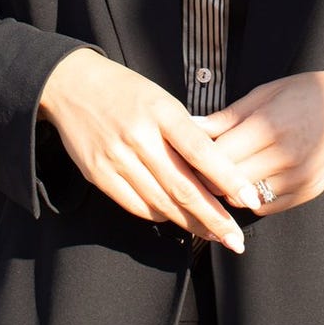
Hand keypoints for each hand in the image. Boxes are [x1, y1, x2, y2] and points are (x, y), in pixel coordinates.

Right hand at [39, 49, 261, 251]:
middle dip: (213, 219)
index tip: (252, 199)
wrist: (71, 84)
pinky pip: (136, 206)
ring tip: (214, 235)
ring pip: (161, 203)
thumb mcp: (162, 100)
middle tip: (237, 240)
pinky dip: (160, 216)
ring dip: (190, 224)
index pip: (202, 151)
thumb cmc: (126, 91)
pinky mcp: (98, 174)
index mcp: (162, 111)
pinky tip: (175, 219)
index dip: (229, 179)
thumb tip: (217, 172)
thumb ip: (186, 133)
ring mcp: (117, 157)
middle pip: (183, 187)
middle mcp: (140, 136)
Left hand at [193, 63, 323, 215]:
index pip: (218, 154)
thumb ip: (228, 116)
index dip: (195, 155)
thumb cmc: (307, 93)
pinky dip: (248, 196)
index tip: (179, 151)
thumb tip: (191, 126)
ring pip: (243, 197)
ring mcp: (297, 179)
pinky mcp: (305, 194)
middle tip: (187, 168)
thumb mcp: (266, 93)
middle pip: (227, 180)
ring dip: (225, 189)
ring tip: (212, 176)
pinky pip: (264, 206)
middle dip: (204, 176)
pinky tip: (242, 181)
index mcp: (270, 126)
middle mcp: (285, 157)